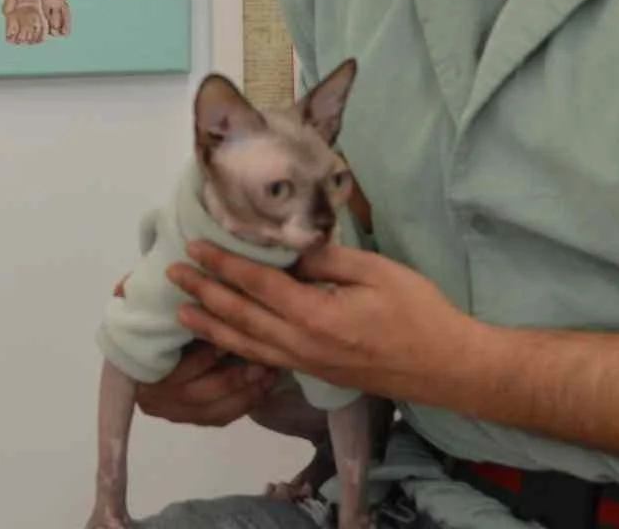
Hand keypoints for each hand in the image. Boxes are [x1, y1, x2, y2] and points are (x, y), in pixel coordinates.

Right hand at [110, 272, 279, 426]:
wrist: (154, 343)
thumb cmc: (157, 319)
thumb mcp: (148, 302)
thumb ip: (141, 294)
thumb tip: (122, 288)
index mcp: (141, 371)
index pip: (174, 371)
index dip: (202, 359)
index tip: (226, 341)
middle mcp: (154, 398)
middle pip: (197, 394)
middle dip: (230, 377)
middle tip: (259, 357)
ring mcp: (175, 413)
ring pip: (213, 411)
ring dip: (243, 392)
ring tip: (268, 371)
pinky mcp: (195, 420)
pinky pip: (223, 418)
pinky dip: (246, 403)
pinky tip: (266, 385)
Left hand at [166, 241, 483, 407]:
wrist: (446, 366)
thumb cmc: (417, 311)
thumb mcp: (375, 272)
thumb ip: (327, 259)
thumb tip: (288, 246)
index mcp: (315, 316)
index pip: (257, 287)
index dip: (223, 265)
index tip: (195, 247)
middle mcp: (301, 345)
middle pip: (241, 318)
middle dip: (204, 293)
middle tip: (172, 273)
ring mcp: (306, 364)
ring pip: (247, 344)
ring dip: (211, 325)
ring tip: (181, 309)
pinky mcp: (314, 372)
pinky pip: (263, 358)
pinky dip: (236, 345)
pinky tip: (224, 337)